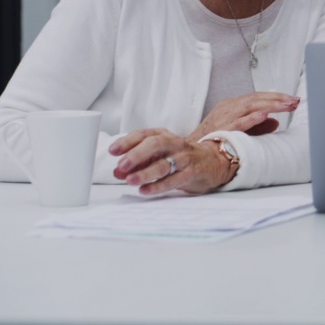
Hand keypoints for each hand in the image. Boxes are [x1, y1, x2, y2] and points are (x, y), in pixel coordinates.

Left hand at [109, 128, 232, 194]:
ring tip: (129, 180)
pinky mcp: (191, 173)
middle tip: (121, 165)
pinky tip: (144, 190)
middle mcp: (174, 144)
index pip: (144, 134)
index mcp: (163, 136)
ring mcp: (184, 159)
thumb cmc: (179, 157)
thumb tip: (117, 172)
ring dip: (145, 173)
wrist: (211, 161)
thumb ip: (138, 162)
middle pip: (155, 144)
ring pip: (164, 164)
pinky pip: (173, 180)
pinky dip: (157, 186)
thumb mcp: (158, 154)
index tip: (113, 151)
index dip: (127, 142)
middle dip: (137, 154)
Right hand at [185, 91, 299, 142]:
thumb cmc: (213, 139)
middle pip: (256, 98)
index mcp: (232, 105)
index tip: (292, 100)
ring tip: (286, 106)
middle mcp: (228, 107)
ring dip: (270, 105)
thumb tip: (276, 123)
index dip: (276, 97)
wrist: (189, 151)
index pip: (257, 97)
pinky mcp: (220, 129)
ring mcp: (224, 117)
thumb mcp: (238, 129)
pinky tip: (264, 115)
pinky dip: (251, 118)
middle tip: (295, 101)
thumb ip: (257, 125)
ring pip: (250, 106)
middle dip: (278, 99)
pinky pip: (238, 122)